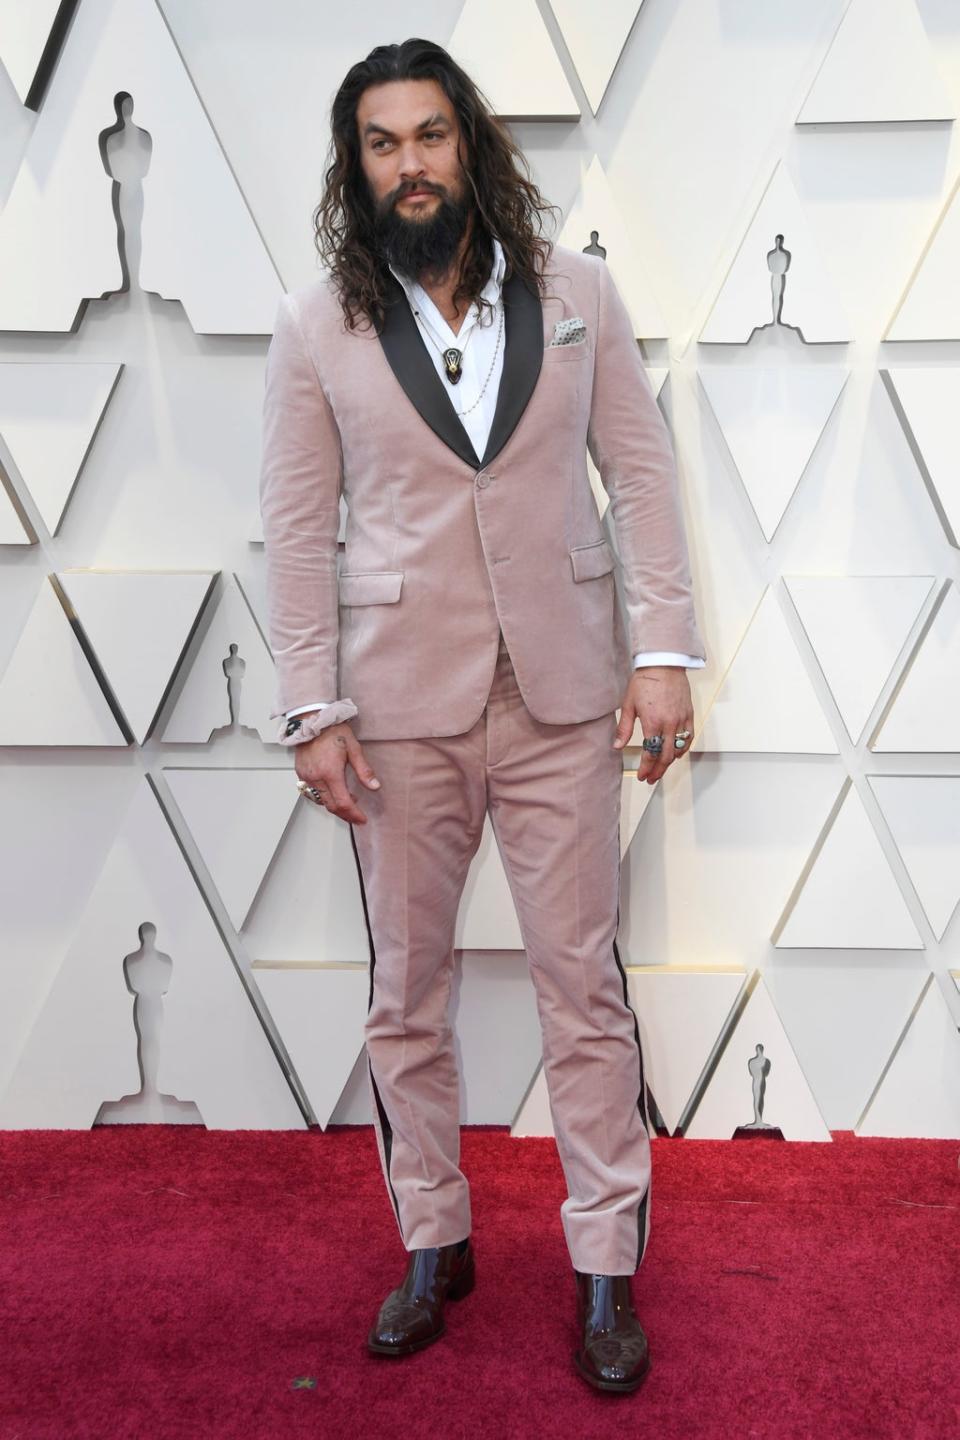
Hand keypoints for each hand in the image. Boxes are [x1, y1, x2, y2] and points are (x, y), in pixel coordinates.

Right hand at [294, 721, 379, 823]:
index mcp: (330, 772)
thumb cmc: (331, 730)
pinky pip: (312, 793)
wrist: (310, 719)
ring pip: (321, 801)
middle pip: (331, 806)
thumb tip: (374, 786)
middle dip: (346, 815)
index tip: (362, 819)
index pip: (343, 802)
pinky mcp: (301, 774)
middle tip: (357, 817)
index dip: (354, 814)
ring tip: (349, 803)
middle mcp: (316, 778)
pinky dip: (324, 798)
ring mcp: (307, 777)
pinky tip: (334, 793)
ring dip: (335, 806)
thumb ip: (364, 770)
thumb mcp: (353, 748)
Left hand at [613, 666, 694, 784]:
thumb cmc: (645, 681)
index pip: (651, 754)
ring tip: (661, 770)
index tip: (642, 775)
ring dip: (669, 763)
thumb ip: (624, 728)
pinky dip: (683, 749)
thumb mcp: (628, 705)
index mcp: (653, 723)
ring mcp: (681, 720)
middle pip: (666, 756)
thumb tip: (617, 745)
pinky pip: (689, 737)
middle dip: (657, 771)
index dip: (646, 768)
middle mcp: (669, 724)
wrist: (663, 664)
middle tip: (651, 778)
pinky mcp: (689, 715)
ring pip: (678, 750)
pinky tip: (677, 754)